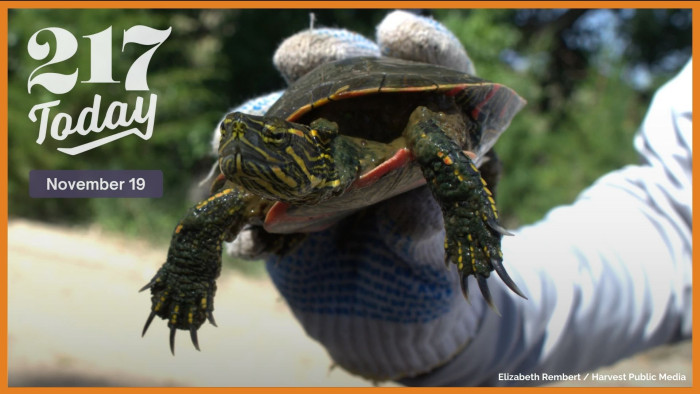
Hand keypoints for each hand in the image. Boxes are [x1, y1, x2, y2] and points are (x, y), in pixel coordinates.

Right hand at [218, 11, 517, 380]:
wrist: (378, 325)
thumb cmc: (419, 279)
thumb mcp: (431, 260)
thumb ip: (425, 237)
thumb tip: (411, 217)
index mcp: (424, 138)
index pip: (434, 77)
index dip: (421, 49)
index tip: (396, 31)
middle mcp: (368, 137)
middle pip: (351, 80)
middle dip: (325, 60)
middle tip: (294, 56)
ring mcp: (317, 164)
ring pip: (288, 123)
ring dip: (261, 123)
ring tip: (240, 132)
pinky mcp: (277, 203)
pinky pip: (251, 197)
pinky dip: (243, 211)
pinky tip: (247, 232)